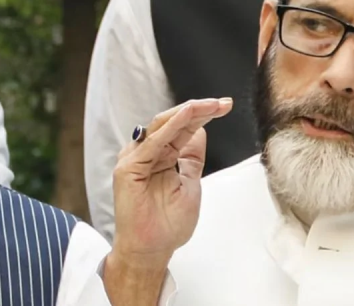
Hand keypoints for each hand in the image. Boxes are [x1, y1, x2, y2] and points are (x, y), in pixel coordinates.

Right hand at [110, 98, 232, 264]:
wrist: (153, 250)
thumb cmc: (168, 223)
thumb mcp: (191, 182)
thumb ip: (192, 157)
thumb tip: (200, 130)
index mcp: (161, 155)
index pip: (183, 127)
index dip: (204, 115)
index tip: (225, 106)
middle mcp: (147, 153)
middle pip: (174, 122)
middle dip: (199, 109)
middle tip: (221, 102)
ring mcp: (136, 158)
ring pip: (163, 125)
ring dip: (188, 113)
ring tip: (209, 105)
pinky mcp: (128, 168)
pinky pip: (153, 142)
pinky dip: (170, 127)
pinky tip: (186, 117)